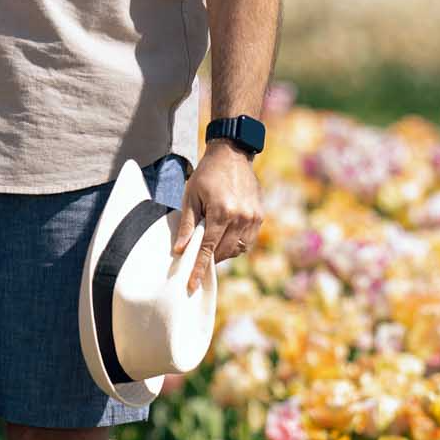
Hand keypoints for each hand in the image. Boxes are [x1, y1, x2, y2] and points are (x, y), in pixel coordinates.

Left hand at [172, 142, 262, 292]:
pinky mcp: (259, 216)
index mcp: (221, 212)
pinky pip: (248, 241)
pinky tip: (225, 240)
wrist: (232, 154)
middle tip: (199, 260)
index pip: (208, 249)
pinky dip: (236, 245)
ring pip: (238, 249)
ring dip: (224, 253)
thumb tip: (180, 250)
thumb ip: (188, 225)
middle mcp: (240, 217)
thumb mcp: (191, 196)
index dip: (199, 268)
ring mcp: (253, 217)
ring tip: (212, 248)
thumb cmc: (207, 174)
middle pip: (224, 251)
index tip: (192, 286)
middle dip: (210, 260)